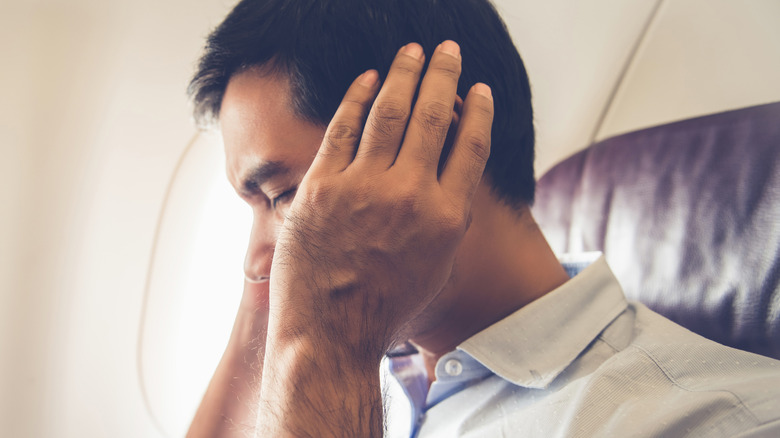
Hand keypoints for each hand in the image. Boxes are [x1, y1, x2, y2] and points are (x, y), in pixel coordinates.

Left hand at [267, 40, 493, 361]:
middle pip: (434, 116)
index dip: (478, 112)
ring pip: (390, 111)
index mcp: (446, 217)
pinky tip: (368, 79)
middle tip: (448, 50)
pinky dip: (357, 98)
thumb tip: (452, 180)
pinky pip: (343, 127)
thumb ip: (447, 219)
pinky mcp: (322, 185)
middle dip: (443, 74)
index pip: (470, 146)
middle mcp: (410, 194)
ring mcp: (363, 186)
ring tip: (412, 51)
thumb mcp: (436, 268)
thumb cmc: (385, 307)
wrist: (330, 334)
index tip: (480, 89)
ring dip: (404, 74)